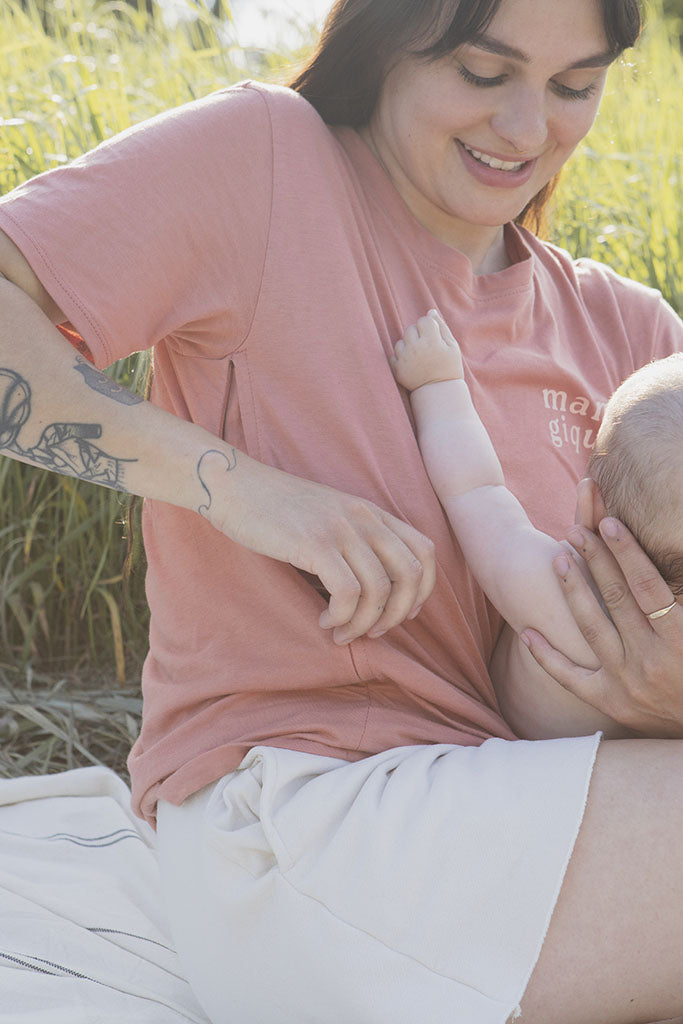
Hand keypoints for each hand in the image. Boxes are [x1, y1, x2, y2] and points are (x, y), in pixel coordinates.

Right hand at [198, 448, 435, 644]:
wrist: (233, 485)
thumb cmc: (275, 509)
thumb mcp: (328, 516)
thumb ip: (355, 540)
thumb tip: (374, 589)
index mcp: (371, 511)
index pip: (425, 551)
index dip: (422, 590)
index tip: (401, 612)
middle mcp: (364, 517)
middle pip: (411, 574)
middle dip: (397, 614)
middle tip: (371, 632)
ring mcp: (340, 529)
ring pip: (379, 590)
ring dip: (362, 623)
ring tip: (339, 632)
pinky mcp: (314, 543)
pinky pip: (347, 592)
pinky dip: (340, 617)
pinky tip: (322, 620)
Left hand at [390, 310, 463, 390]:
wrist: (439, 392)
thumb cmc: (449, 367)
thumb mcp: (452, 346)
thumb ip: (442, 327)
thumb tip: (430, 311)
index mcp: (431, 341)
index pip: (424, 320)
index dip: (429, 327)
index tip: (435, 338)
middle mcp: (416, 348)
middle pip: (410, 329)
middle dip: (418, 335)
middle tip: (427, 348)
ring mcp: (404, 359)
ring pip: (400, 341)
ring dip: (408, 345)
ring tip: (419, 356)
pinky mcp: (397, 369)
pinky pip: (394, 354)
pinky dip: (400, 357)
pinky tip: (411, 363)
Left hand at [521, 516, 682, 736]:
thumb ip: (682, 602)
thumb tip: (673, 569)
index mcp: (680, 642)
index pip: (648, 587)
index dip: (627, 552)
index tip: (609, 523)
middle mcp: (650, 662)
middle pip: (616, 599)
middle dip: (594, 560)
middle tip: (575, 530)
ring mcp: (626, 683)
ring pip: (591, 627)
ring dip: (572, 591)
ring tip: (558, 558)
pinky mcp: (608, 702)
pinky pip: (570, 677)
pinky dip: (546, 655)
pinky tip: (526, 631)